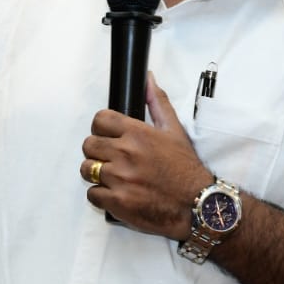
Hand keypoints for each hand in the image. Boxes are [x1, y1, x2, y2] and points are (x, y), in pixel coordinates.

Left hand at [80, 74, 209, 237]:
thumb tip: (147, 78)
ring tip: (113, 177)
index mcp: (137, 134)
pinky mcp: (117, 202)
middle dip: (98, 151)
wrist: (197, 205)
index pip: (100, 120)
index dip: (102, 128)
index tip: (109, 136)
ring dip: (96, 173)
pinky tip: (116, 193)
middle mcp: (125, 154)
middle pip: (88, 145)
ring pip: (87, 169)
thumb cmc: (186, 168)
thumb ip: (157, 102)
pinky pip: (92, 194)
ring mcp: (119, 179)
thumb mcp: (175, 130)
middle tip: (112, 158)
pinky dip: (101, 195)